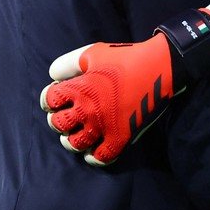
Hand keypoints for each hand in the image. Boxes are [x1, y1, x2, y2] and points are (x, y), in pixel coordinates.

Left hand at [39, 8, 209, 164]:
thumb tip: (54, 77)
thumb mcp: (92, 52)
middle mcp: (87, 110)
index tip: (56, 97)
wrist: (160, 67)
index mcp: (79, 89)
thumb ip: (67, 63)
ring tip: (73, 135)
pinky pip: (101, 157)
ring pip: (75, 144)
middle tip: (65, 115)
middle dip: (57, 120)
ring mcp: (104, 126)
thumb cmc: (125, 57)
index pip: (49, 100)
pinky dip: (92, 157)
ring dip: (70, 140)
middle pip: (58, 124)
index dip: (49, 99)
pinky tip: (91, 151)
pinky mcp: (121, 136)